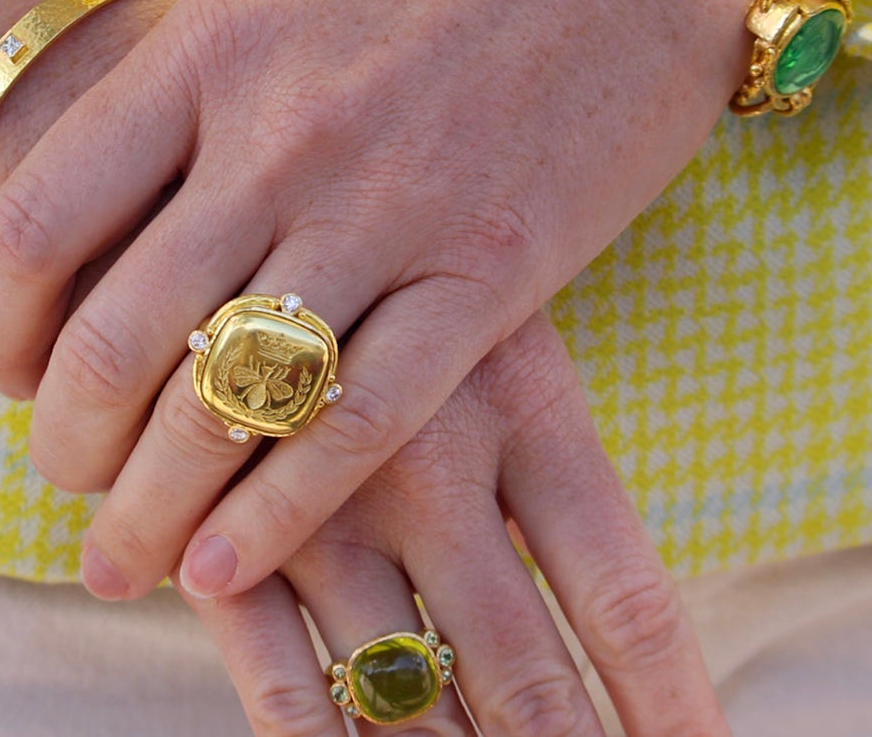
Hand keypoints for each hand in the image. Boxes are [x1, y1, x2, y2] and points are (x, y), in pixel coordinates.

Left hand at [0, 0, 871, 601]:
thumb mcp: (278, 7)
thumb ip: (183, 120)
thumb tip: (84, 260)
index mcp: (208, 50)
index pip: (38, 219)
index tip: (11, 382)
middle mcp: (279, 130)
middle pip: (114, 336)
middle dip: (69, 448)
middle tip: (73, 489)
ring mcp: (387, 203)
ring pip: (221, 400)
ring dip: (151, 507)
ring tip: (127, 560)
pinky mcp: (492, 268)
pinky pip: (356, 423)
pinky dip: (276, 515)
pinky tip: (228, 565)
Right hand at [187, 313, 727, 736]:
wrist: (197, 186)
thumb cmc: (378, 264)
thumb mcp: (489, 326)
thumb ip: (545, 465)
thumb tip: (630, 624)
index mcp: (531, 411)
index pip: (628, 599)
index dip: (674, 707)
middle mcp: (439, 471)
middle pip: (527, 677)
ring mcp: (325, 508)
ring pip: (408, 701)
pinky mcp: (224, 529)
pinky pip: (279, 681)